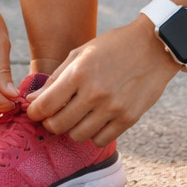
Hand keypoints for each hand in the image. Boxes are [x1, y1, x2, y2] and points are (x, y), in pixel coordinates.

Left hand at [25, 17, 180, 146]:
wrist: (154, 47)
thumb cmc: (114, 46)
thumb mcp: (81, 53)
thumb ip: (56, 78)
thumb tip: (32, 100)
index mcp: (79, 72)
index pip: (45, 105)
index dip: (34, 112)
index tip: (34, 112)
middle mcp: (94, 93)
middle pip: (58, 125)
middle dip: (50, 123)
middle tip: (54, 115)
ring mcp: (112, 108)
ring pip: (78, 136)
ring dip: (72, 129)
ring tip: (76, 116)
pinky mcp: (128, 119)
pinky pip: (100, 140)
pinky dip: (93, 134)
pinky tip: (95, 120)